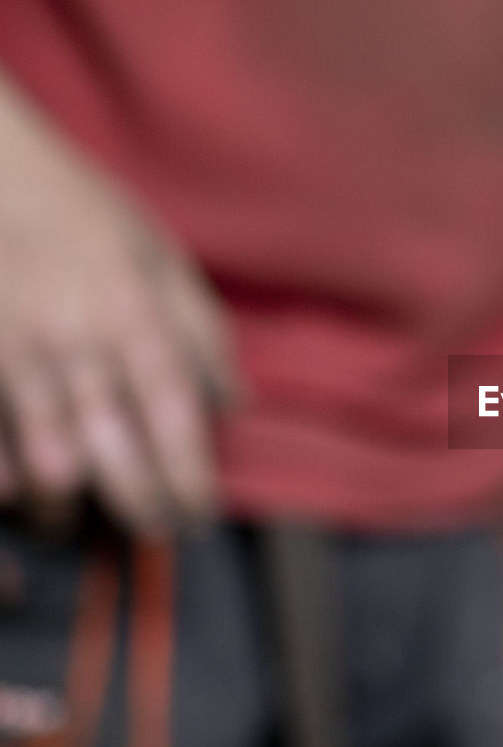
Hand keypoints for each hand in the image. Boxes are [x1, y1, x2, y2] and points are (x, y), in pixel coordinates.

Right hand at [0, 80, 235, 534]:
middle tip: (159, 529)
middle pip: (119, 458)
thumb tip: (237, 405)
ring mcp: (18, 359)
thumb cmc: (89, 217)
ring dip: (71, 510)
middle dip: (144, 509)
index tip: (201, 513)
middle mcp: (81, 348)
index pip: (177, 422)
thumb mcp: (166, 263)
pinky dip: (4, 482)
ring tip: (85, 523)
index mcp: (139, 322)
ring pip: (49, 468)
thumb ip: (205, 336)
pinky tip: (21, 497)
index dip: (191, 480)